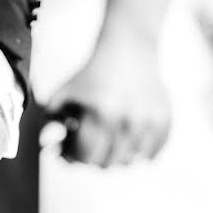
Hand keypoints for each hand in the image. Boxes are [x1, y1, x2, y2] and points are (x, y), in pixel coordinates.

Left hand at [48, 39, 170, 166]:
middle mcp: (129, 121)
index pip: (87, 158)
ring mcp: (149, 122)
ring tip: (108, 142)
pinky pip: (153, 153)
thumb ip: (51, 119)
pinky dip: (140, 153)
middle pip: (108, 164)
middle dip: (93, 158)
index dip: (73, 157)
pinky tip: (129, 142)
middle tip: (88, 146)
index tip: (68, 151)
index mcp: (102, 114)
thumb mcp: (65, 92)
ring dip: (116, 156)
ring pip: (131, 161)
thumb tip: (48, 146)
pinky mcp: (164, 119)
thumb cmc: (93, 74)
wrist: (128, 48)